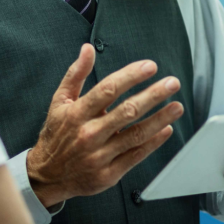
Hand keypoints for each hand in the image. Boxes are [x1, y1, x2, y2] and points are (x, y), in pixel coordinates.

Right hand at [27, 44, 184, 206]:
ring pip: (135, 135)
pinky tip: (166, 130)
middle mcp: (88, 134)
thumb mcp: (60, 101)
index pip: (108, 90)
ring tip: (177, 106)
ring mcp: (99, 156)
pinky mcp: (107, 174)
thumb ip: (76, 74)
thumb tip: (87, 49)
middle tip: (172, 83)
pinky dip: (153, 143)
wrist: (47, 175)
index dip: (131, 76)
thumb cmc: (57, 134)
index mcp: (77, 114)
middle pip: (127, 111)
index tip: (150, 66)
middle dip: (153, 95)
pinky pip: (135, 156)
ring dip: (160, 119)